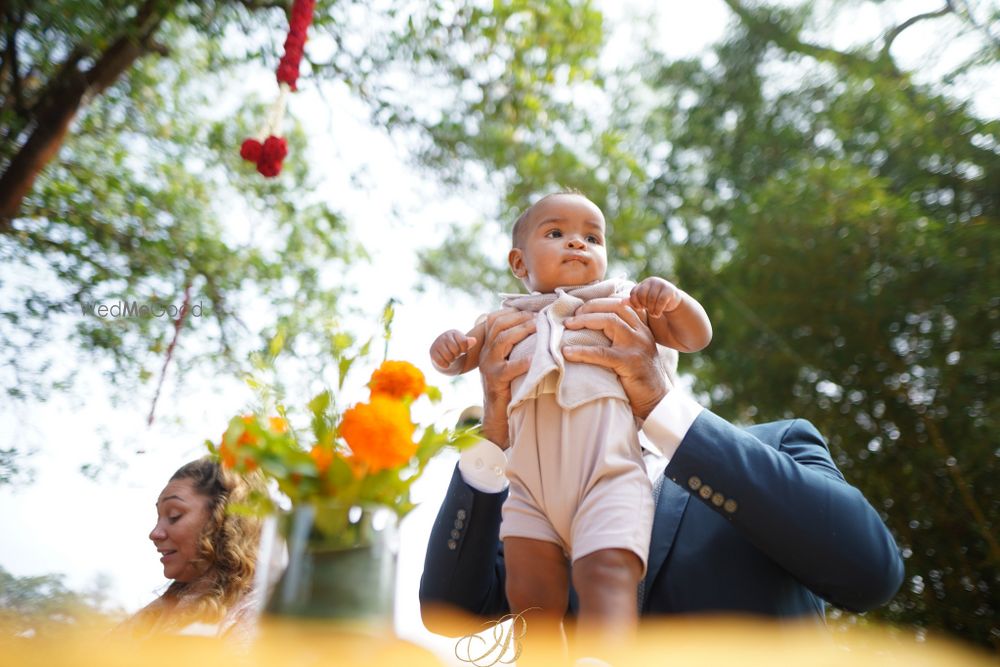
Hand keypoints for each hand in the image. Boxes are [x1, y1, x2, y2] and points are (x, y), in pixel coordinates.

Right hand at [430, 329, 475, 369]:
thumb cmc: (456, 349)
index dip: (464, 349)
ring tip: (450, 357)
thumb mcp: (464, 345)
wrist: (444, 356)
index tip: (462, 349)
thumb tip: (474, 340)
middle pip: (456, 350)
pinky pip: (441, 361)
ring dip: (451, 360)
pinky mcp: (432, 352)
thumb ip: (468, 343)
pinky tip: (446, 362)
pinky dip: (445, 365)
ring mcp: (437, 343)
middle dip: (457, 355)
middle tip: (455, 354)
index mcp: (454, 332)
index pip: (463, 342)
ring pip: (449, 356)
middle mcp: (444, 336)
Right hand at [478, 310, 534, 447]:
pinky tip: (534, 357)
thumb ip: (516, 345)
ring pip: (501, 340)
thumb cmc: (511, 386)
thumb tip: (537, 324)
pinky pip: (509, 368)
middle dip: (518, 318)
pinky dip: (522, 361)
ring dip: (521, 331)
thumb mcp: (510, 361)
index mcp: (488, 346)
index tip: (531, 309)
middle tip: (538, 317)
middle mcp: (485, 354)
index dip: (511, 311)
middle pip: (497, 326)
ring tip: (538, 327)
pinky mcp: (496, 381)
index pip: (493, 319)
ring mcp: (488, 366)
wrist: (498, 415)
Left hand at [563, 298, 670, 419]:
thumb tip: (590, 328)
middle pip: (614, 308)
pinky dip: (582, 351)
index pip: (620, 304)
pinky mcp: (629, 363)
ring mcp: (637, 346)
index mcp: (641, 328)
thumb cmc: (638, 377)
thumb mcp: (632, 351)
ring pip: (610, 322)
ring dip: (585, 321)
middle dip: (590, 308)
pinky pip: (602, 353)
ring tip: (568, 326)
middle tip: (571, 318)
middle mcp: (641, 332)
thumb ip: (620, 338)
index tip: (581, 309)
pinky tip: (567, 352)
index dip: (599, 303)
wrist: (656, 400)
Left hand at [629, 277, 682, 317]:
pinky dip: (658, 310)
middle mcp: (651, 281)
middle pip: (642, 294)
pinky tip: (658, 314)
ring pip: (651, 298)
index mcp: (643, 283)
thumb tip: (620, 302)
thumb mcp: (642, 302)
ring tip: (653, 314)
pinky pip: (661, 301)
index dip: (635, 302)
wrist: (672, 302)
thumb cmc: (654, 303)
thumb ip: (632, 301)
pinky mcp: (670, 289)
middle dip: (644, 305)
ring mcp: (661, 284)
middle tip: (647, 310)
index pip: (634, 292)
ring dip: (651, 309)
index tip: (639, 308)